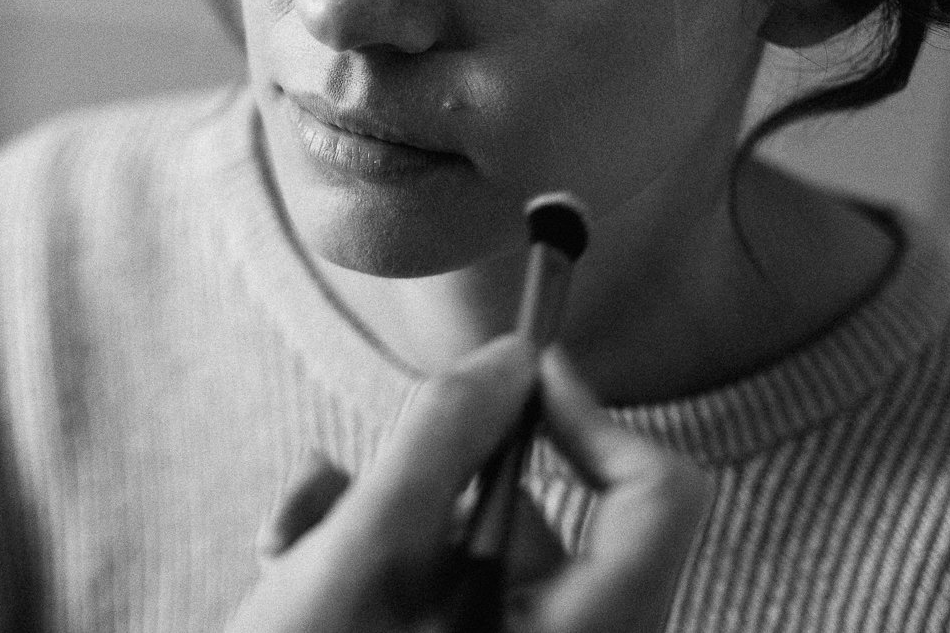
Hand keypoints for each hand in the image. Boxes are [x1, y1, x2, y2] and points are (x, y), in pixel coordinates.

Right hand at [226, 337, 710, 632]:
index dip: (592, 418)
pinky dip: (365, 563)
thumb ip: (436, 445)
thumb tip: (508, 357)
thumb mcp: (362, 557)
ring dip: (370, 520)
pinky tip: (292, 567)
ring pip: (462, 551)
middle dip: (422, 483)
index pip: (660, 499)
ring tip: (290, 546)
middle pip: (530, 519)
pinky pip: (433, 592)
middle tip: (350, 489)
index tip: (510, 373)